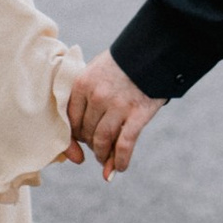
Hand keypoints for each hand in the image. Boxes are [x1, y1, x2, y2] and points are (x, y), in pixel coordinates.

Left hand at [68, 50, 163, 179]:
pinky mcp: (137, 114)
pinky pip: (124, 145)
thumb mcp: (95, 73)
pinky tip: (120, 168)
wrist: (152, 54)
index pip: (70, 121)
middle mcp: (98, 96)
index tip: (79, 143)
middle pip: (86, 133)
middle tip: (97, 147)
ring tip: (104, 159)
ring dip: (102, 155)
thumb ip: (84, 99)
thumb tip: (78, 135)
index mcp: (82, 84)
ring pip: (102, 141)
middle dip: (90, 144)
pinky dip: (121, 160)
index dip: (74, 137)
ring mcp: (118, 106)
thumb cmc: (120, 67)